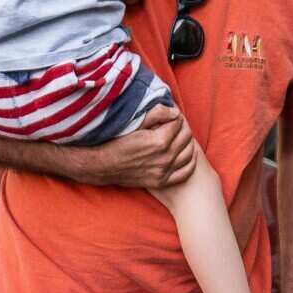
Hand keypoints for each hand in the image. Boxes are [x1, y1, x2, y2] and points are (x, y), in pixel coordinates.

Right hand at [73, 104, 196, 187]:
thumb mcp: (134, 124)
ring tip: (178, 137)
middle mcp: (165, 157)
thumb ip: (157, 114)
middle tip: (174, 124)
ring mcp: (164, 171)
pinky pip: (186, 172)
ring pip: (189, 153)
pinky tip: (184, 155)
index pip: (179, 122)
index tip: (169, 115)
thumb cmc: (116, 142)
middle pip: (187, 137)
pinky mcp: (162, 181)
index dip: (175, 116)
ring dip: (186, 142)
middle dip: (182, 127)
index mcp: (159, 140)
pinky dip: (189, 162)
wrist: (102, 165)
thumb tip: (175, 111)